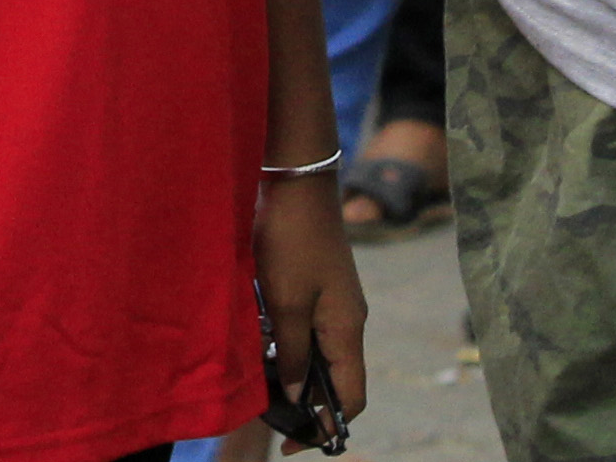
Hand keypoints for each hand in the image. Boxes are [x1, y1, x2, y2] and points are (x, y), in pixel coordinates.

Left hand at [258, 172, 370, 435]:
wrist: (295, 180)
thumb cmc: (291, 239)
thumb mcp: (285, 302)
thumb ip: (293, 352)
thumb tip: (299, 397)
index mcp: (348, 330)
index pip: (351, 397)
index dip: (328, 425)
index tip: (293, 443)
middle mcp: (348, 321)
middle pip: (337, 379)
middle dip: (310, 405)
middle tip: (272, 421)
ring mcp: (335, 303)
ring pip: (322, 355)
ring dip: (297, 374)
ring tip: (263, 388)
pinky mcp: (318, 286)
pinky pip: (310, 330)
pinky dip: (291, 347)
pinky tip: (264, 348)